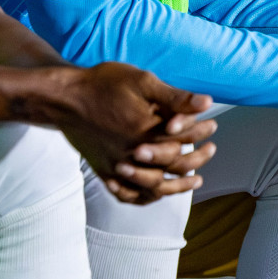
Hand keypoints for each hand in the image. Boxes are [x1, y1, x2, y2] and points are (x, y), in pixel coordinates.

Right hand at [50, 63, 216, 204]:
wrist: (64, 97)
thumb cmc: (102, 84)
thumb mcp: (141, 81)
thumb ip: (175, 96)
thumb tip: (207, 103)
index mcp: (147, 132)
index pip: (184, 139)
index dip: (202, 131)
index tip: (213, 124)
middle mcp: (134, 155)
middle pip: (174, 166)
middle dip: (197, 158)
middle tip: (211, 150)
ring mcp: (117, 167)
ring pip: (154, 187)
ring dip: (178, 186)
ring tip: (194, 180)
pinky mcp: (104, 172)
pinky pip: (128, 195)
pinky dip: (145, 197)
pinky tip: (155, 193)